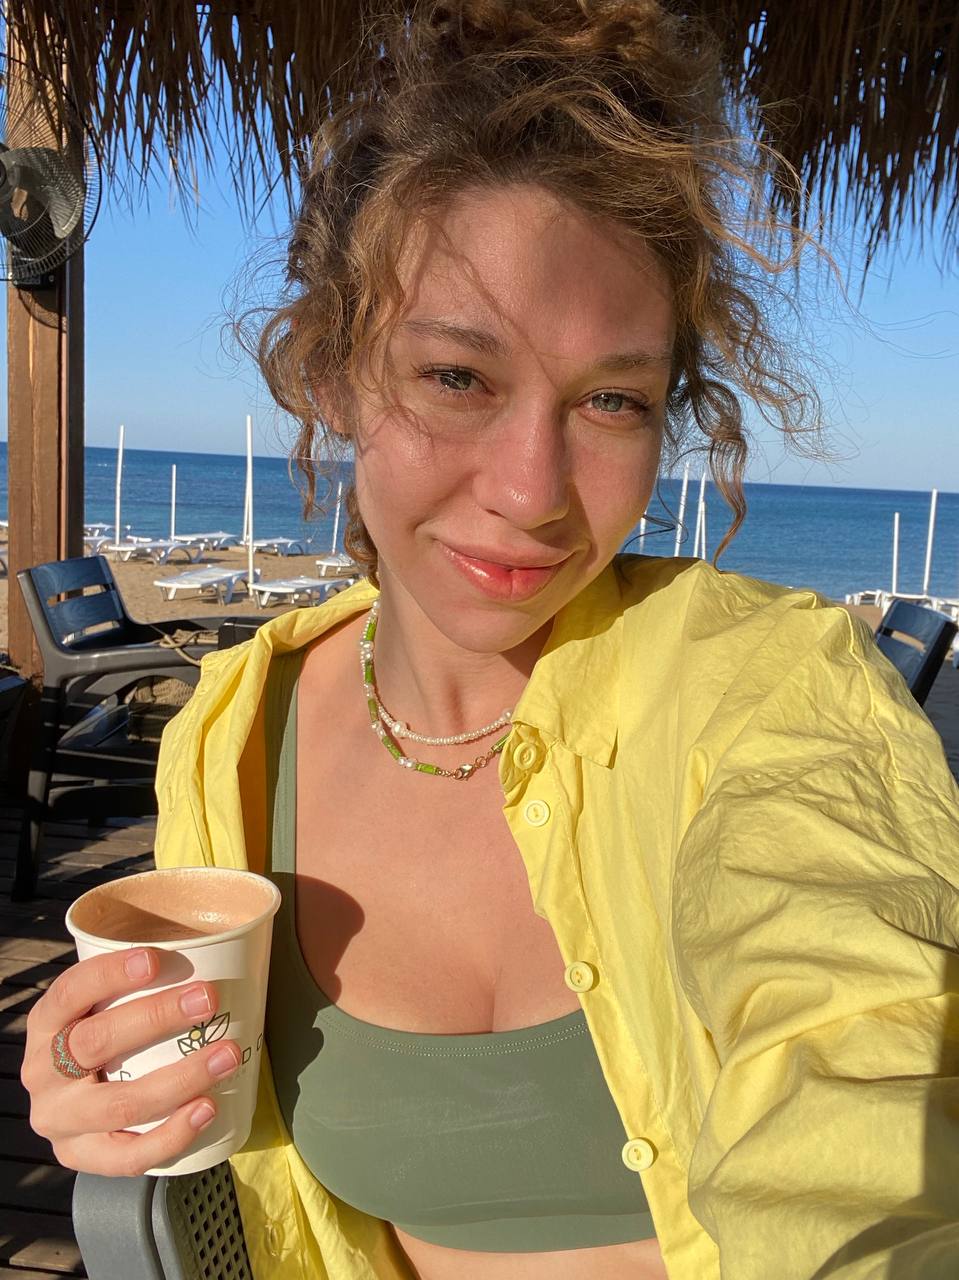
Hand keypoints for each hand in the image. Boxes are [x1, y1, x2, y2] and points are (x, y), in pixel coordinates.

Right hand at [21, 947, 241, 1176]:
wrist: (77, 1108)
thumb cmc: (107, 1040)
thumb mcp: (101, 1009)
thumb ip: (136, 986)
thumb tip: (211, 946)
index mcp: (46, 1024)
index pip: (70, 993)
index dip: (109, 974)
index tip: (156, 959)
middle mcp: (43, 1073)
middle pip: (96, 1042)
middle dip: (157, 1017)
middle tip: (208, 998)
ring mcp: (60, 1121)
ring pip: (120, 1104)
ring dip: (180, 1078)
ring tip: (227, 1055)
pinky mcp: (82, 1157)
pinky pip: (128, 1156)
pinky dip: (172, 1135)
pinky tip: (207, 1108)